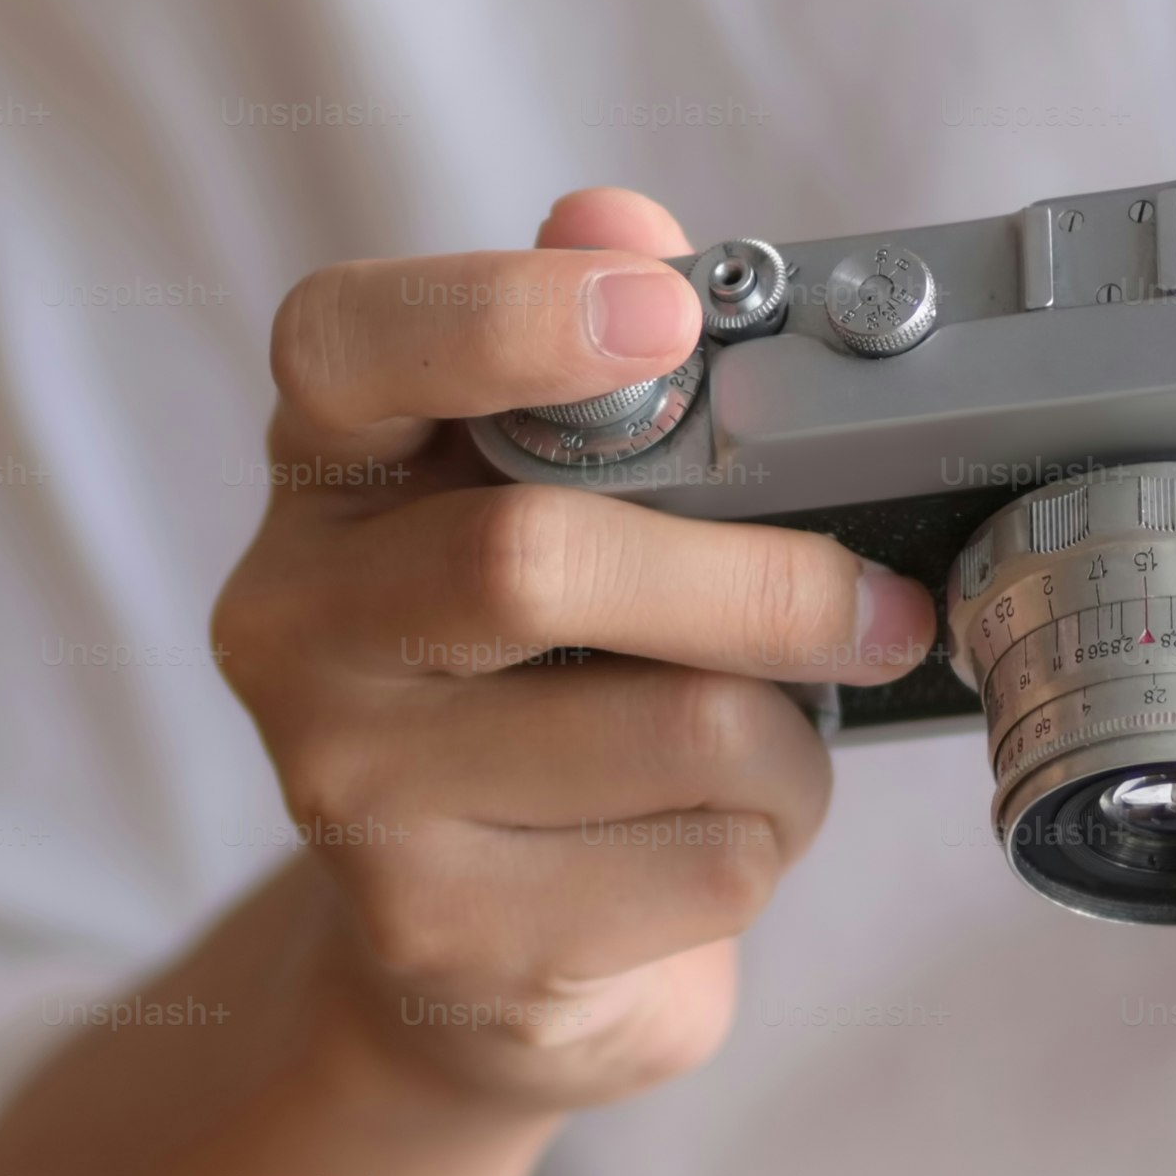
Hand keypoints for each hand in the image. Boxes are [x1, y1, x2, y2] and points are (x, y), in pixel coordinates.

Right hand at [207, 190, 943, 1111]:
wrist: (467, 964)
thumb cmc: (542, 687)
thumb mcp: (563, 508)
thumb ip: (594, 356)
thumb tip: (613, 211)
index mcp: (327, 475)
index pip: (344, 343)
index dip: (497, 314)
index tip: (663, 313)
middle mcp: (294, 625)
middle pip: (534, 559)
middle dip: (757, 581)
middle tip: (881, 607)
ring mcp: (345, 793)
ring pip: (671, 727)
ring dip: (784, 740)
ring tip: (759, 746)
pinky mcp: (439, 936)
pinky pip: (701, 864)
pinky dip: (764, 848)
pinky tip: (703, 845)